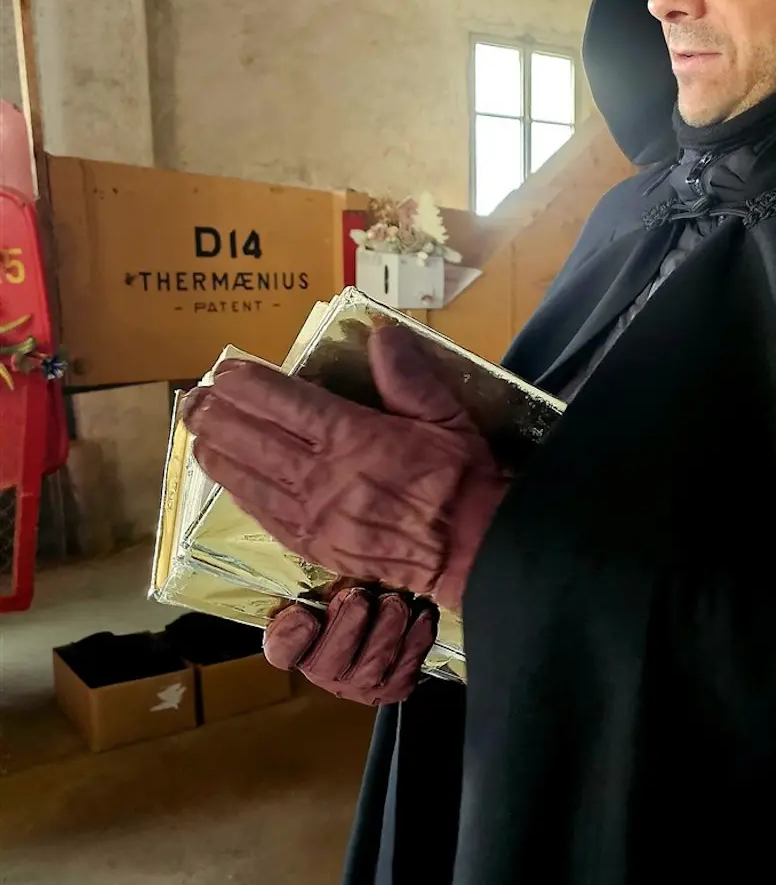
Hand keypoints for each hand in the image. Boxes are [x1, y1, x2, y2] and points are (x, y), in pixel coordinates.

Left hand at [181, 325, 507, 609]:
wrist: (472, 550)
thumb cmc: (463, 480)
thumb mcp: (447, 416)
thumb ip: (409, 375)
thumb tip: (380, 333)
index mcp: (355, 437)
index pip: (285, 403)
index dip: (248, 385)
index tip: (226, 371)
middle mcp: (324, 475)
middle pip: (254, 440)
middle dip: (217, 417)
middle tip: (193, 400)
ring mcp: (315, 515)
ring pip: (250, 479)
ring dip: (218, 454)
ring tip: (196, 435)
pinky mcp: (317, 547)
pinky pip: (266, 516)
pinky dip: (241, 494)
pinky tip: (227, 481)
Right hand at [264, 587, 435, 704]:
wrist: (385, 629)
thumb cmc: (348, 600)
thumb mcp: (328, 587)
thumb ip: (319, 582)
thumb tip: (325, 555)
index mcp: (297, 646)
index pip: (281, 651)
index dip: (290, 637)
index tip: (305, 615)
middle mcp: (324, 673)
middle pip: (329, 663)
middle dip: (347, 626)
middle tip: (361, 596)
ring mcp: (360, 686)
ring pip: (371, 666)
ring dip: (386, 630)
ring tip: (396, 602)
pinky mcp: (393, 688)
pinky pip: (405, 668)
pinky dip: (417, 639)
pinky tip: (422, 614)